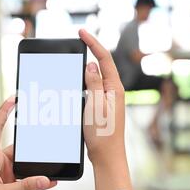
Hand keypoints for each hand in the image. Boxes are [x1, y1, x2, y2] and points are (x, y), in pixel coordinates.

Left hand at [0, 97, 56, 189]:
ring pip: (21, 160)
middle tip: (45, 142)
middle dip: (30, 148)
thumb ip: (25, 187)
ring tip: (47, 169)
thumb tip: (46, 179)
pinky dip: (33, 175)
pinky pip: (22, 172)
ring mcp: (0, 168)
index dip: (4, 110)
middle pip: (17, 146)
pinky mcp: (6, 177)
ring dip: (32, 165)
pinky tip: (45, 179)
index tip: (14, 98)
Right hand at [79, 29, 132, 189]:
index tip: (82, 32)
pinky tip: (76, 84)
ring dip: (85, 69)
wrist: (107, 157)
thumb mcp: (96, 106)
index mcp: (115, 89)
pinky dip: (83, 83)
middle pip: (101, 66)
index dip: (93, 43)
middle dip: (89, 52)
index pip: (104, 59)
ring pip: (95, 78)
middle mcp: (114, 92)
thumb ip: (94, 83)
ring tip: (74, 61)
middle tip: (77, 42)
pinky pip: (92, 90)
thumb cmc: (103, 135)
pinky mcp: (102, 108)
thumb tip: (91, 65)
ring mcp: (108, 100)